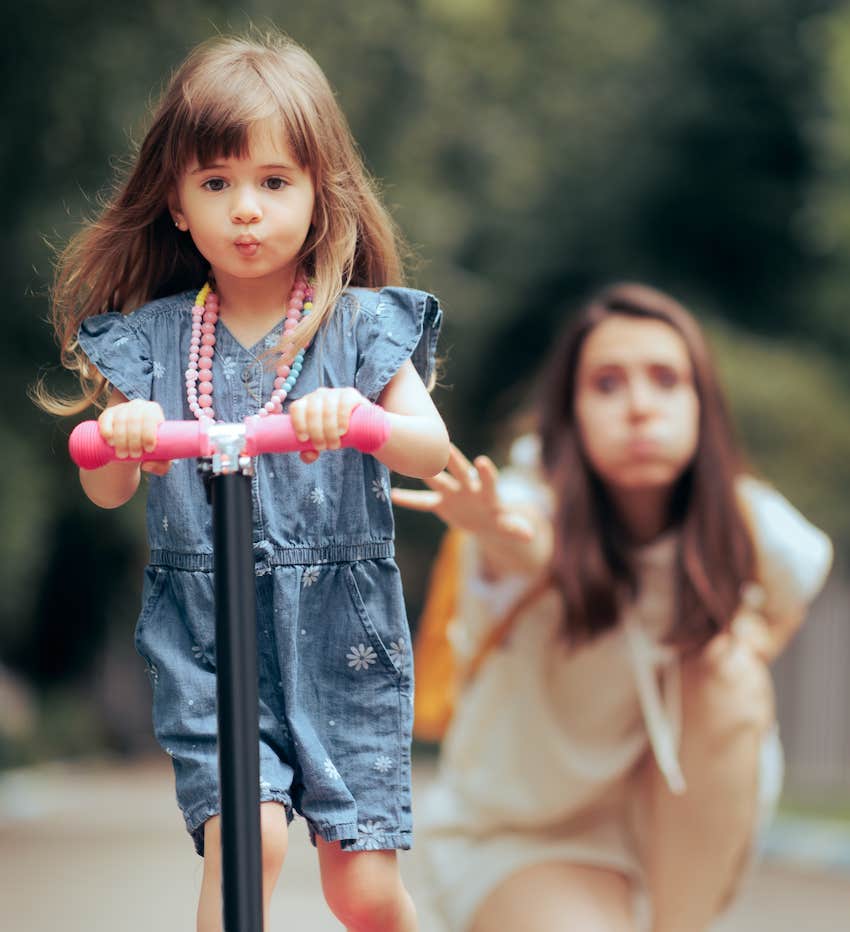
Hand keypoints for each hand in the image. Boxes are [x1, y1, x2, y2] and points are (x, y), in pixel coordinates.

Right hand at [98, 399, 170, 474]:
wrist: (130, 445)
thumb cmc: (149, 449)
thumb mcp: (160, 458)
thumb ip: (162, 466)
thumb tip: (146, 465)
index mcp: (153, 411)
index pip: (151, 418)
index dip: (149, 434)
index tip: (148, 450)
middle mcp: (138, 406)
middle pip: (134, 420)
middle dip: (134, 440)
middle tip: (134, 455)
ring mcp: (122, 409)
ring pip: (120, 421)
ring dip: (121, 439)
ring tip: (122, 454)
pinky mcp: (107, 414)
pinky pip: (106, 419)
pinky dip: (107, 431)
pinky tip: (110, 442)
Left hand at [288, 387, 368, 463]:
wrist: (358, 425)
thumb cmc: (333, 432)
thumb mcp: (321, 441)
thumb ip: (310, 451)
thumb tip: (308, 455)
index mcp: (306, 403)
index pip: (296, 408)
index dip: (298, 423)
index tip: (304, 439)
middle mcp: (318, 395)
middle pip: (312, 411)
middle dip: (316, 433)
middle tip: (323, 447)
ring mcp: (334, 393)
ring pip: (327, 410)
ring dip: (329, 430)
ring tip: (334, 444)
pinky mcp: (350, 394)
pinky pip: (343, 404)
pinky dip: (341, 419)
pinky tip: (342, 430)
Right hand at [390, 443, 533, 540]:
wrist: (485, 520)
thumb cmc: (500, 521)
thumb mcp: (508, 526)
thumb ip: (516, 528)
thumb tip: (530, 534)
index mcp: (487, 492)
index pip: (488, 479)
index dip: (485, 472)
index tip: (482, 461)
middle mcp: (468, 487)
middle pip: (460, 471)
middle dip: (452, 459)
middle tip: (443, 445)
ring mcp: (452, 492)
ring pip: (437, 480)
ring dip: (425, 472)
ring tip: (408, 459)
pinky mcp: (440, 503)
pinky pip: (422, 502)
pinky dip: (408, 500)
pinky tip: (391, 496)